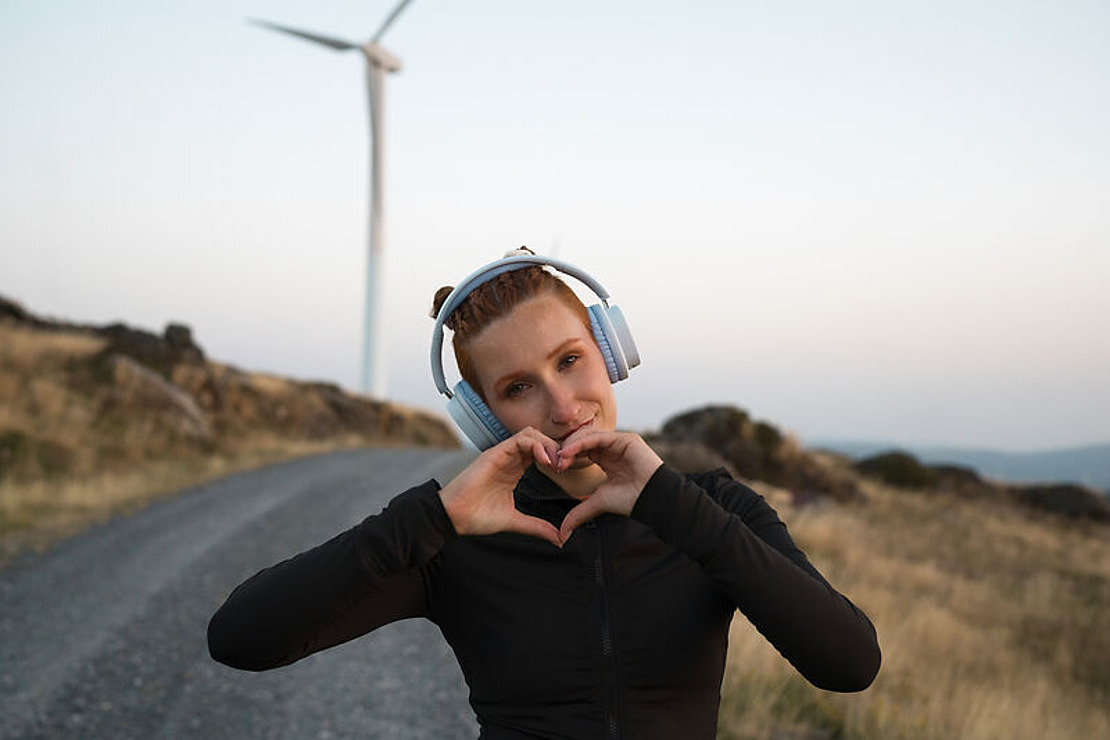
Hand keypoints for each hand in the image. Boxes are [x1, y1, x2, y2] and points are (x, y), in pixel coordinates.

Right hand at [439, 427, 562, 546]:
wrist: (454, 517)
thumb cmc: (478, 517)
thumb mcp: (515, 521)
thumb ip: (537, 526)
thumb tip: (559, 539)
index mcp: (515, 470)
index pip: (541, 452)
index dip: (556, 458)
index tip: (566, 473)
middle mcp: (509, 459)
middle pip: (539, 439)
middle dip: (556, 449)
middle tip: (565, 466)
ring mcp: (502, 454)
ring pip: (531, 434)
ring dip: (548, 445)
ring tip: (556, 463)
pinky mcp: (495, 453)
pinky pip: (520, 439)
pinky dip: (536, 445)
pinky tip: (544, 461)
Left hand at [554, 429, 663, 543]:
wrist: (651, 501)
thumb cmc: (629, 501)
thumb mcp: (598, 503)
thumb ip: (579, 513)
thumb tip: (563, 533)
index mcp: (607, 459)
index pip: (582, 449)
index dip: (568, 456)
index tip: (557, 468)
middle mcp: (612, 447)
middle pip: (582, 439)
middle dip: (567, 449)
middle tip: (556, 463)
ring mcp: (620, 442)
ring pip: (588, 435)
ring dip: (571, 445)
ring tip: (561, 458)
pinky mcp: (627, 439)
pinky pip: (598, 436)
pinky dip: (581, 443)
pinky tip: (569, 453)